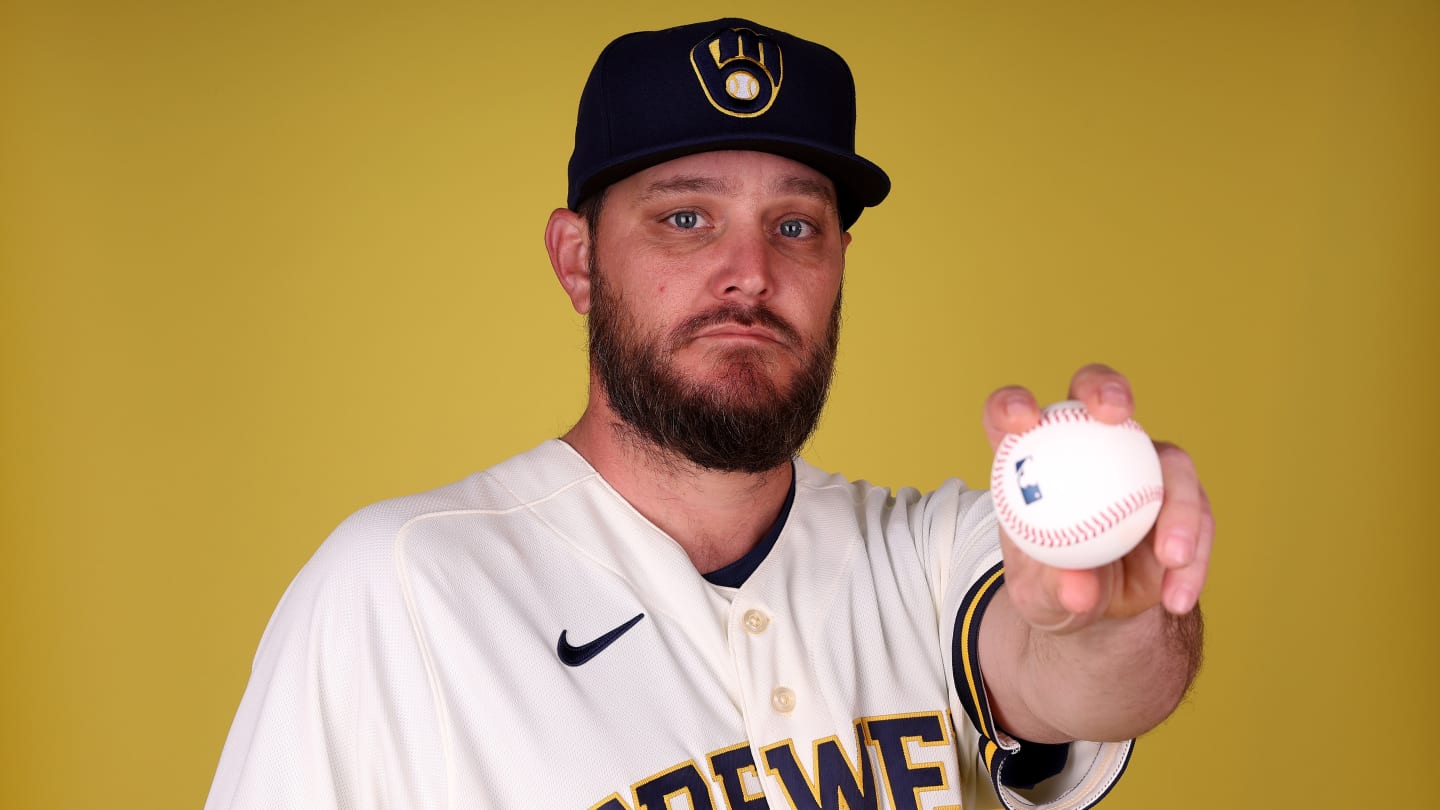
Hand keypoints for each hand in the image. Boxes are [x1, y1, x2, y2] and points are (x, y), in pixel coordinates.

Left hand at [982, 364, 1212, 633]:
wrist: (1098, 611)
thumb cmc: (1054, 588)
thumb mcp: (1042, 599)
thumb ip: (1054, 589)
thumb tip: (1079, 589)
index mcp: (1031, 456)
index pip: (1011, 415)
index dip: (1011, 404)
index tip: (1021, 420)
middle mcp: (1087, 443)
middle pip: (1095, 393)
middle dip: (1106, 388)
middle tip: (1115, 414)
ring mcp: (1139, 463)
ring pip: (1169, 459)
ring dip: (1177, 505)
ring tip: (1171, 557)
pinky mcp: (1179, 494)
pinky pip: (1197, 514)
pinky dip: (1193, 554)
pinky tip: (1178, 592)